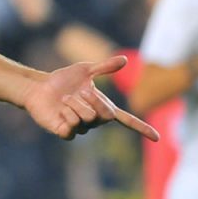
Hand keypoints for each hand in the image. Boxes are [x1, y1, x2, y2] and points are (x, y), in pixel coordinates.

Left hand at [22, 55, 159, 140]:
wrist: (39, 87)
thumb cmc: (61, 79)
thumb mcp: (84, 70)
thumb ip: (104, 67)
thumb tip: (125, 60)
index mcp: (103, 107)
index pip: (126, 120)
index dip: (142, 128)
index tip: (158, 138)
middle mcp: (94, 120)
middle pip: (106, 115)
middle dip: (93, 100)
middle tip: (80, 91)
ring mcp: (80, 128)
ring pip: (87, 119)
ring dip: (74, 104)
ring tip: (64, 99)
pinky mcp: (65, 132)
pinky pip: (72, 128)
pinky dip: (65, 115)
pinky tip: (59, 110)